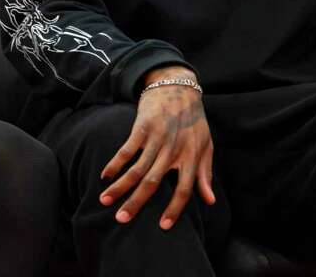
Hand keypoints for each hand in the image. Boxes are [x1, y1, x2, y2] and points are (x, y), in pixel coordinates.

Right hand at [99, 67, 213, 228]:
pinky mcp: (142, 127)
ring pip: (137, 168)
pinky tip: (105, 176)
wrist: (179, 87)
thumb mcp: (206, 145)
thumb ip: (205, 174)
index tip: (163, 226)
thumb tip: (210, 201)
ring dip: (120, 186)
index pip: (185, 188)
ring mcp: (157, 137)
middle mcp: (174, 148)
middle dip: (136, 202)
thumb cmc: (194, 120)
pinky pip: (126, 149)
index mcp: (191, 155)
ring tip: (105, 201)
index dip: (175, 208)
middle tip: (121, 220)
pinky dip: (115, 163)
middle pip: (154, 181)